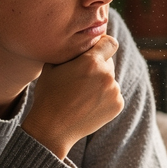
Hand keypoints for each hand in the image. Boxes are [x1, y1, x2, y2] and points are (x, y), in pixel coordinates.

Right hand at [21, 34, 123, 158]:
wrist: (53, 128)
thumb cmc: (49, 95)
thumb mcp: (53, 66)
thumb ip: (71, 50)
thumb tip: (80, 38)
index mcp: (91, 61)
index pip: (110, 42)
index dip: (102, 44)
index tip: (95, 49)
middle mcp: (107, 75)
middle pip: (108, 62)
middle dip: (98, 66)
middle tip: (80, 79)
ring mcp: (114, 91)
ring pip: (110, 80)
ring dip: (100, 83)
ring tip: (81, 95)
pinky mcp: (118, 105)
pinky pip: (113, 95)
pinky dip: (104, 98)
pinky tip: (87, 104)